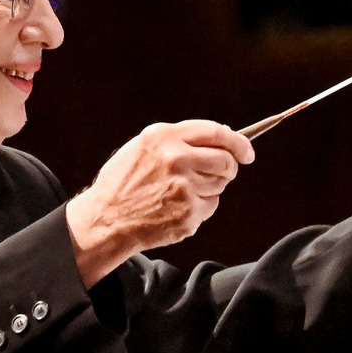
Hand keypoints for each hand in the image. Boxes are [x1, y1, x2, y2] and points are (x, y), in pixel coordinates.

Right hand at [66, 121, 254, 284]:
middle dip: (229, 167)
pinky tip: (176, 207)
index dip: (238, 142)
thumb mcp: (142, 148)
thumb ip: (179, 140)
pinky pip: (210, 206)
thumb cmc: (124, 183)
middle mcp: (175, 158)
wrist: (105, 220)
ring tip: (182, 191)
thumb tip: (223, 140)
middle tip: (221, 173)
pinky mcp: (188, 213)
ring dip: (211, 187)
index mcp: (163, 137)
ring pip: (220, 184)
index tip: (246, 151)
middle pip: (226, 160)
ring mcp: (183, 187)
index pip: (216, 132)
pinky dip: (199, 207)